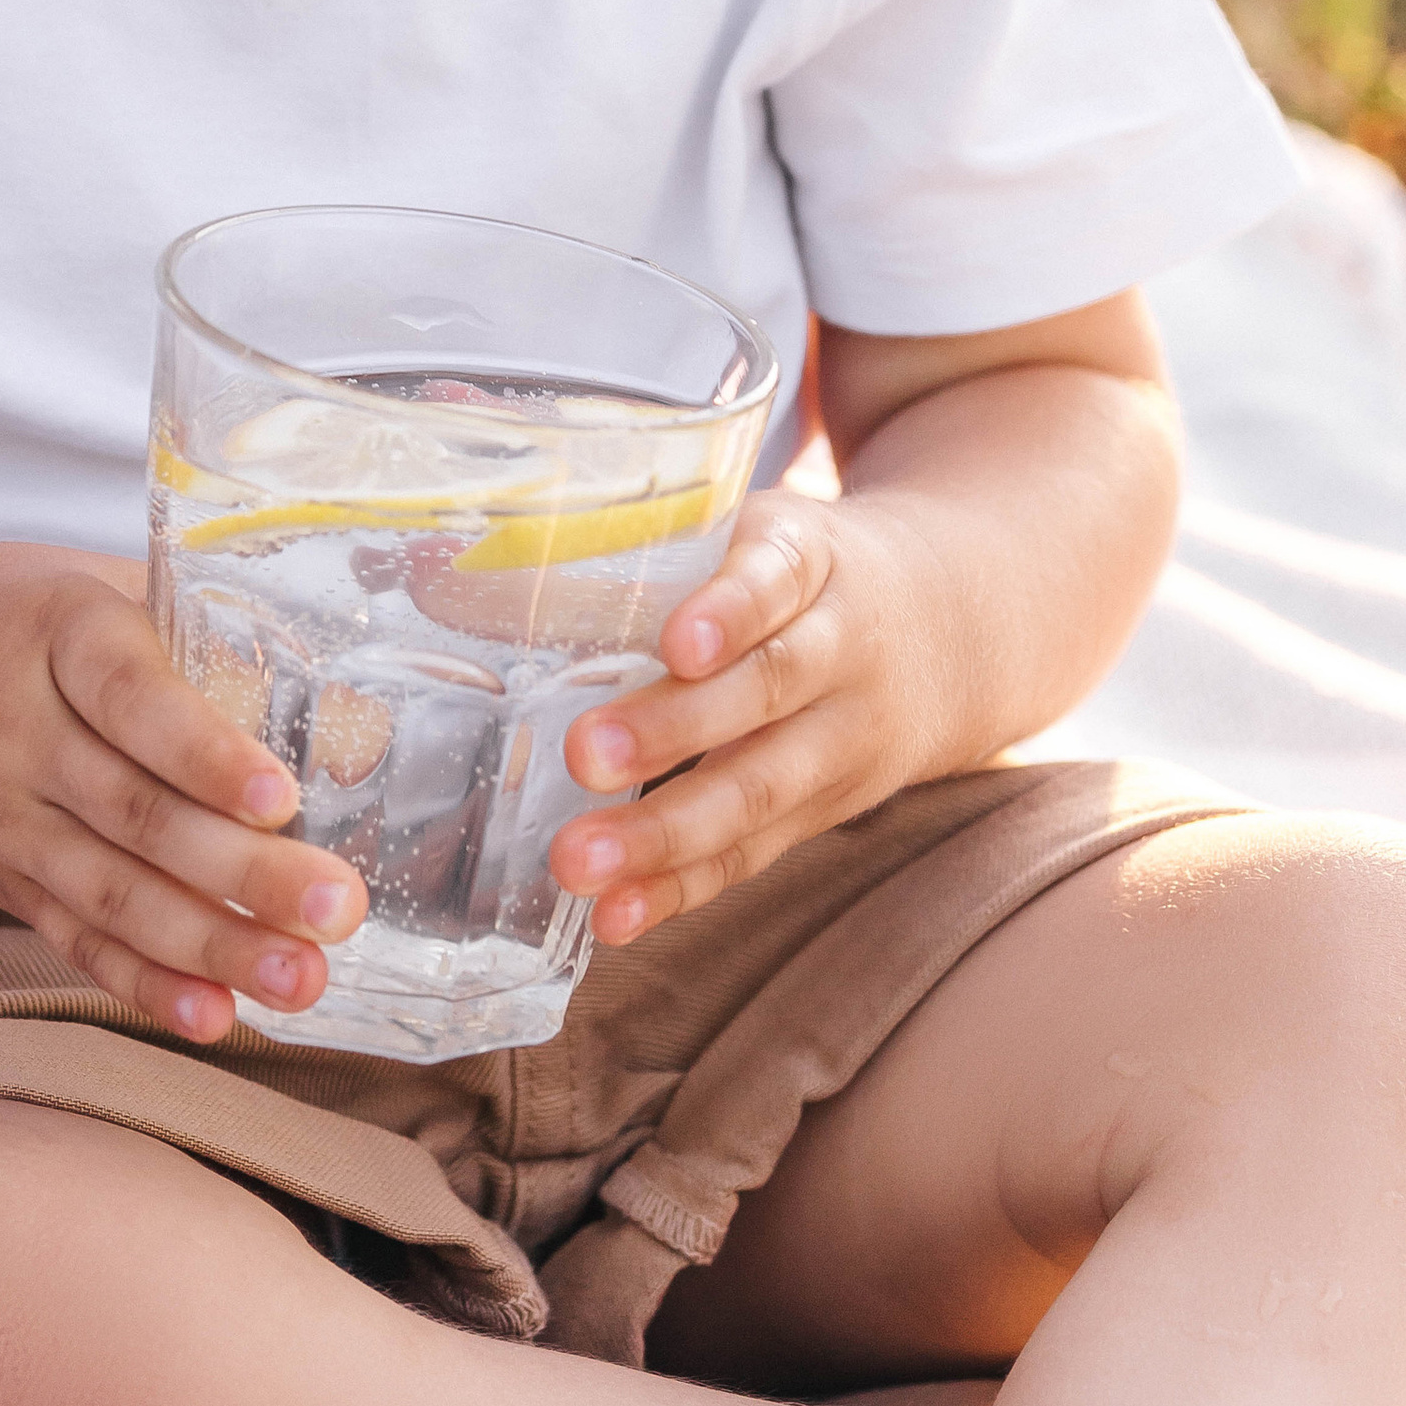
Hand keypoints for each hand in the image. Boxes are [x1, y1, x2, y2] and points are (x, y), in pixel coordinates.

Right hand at [0, 539, 365, 1044]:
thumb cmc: (27, 618)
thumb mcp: (103, 587)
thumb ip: (213, 641)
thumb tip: (363, 722)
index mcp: (56, 633)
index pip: (129, 695)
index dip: (203, 750)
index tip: (282, 794)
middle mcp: (17, 730)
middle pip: (133, 812)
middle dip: (242, 870)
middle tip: (338, 908)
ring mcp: (3, 816)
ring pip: (111, 892)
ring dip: (212, 945)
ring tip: (302, 978)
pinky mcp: (1, 881)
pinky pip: (75, 940)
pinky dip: (145, 985)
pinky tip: (215, 1016)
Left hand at [543, 490, 926, 944]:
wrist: (955, 626)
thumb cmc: (796, 564)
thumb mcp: (752, 518)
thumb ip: (643, 526)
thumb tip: (450, 488)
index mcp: (810, 556)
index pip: (777, 576)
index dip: (732, 610)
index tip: (678, 641)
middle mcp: (839, 648)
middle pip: (766, 692)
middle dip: (674, 731)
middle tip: (582, 755)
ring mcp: (841, 740)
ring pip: (761, 789)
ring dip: (667, 833)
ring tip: (578, 862)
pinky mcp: (826, 810)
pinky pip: (755, 853)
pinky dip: (685, 887)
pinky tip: (617, 916)